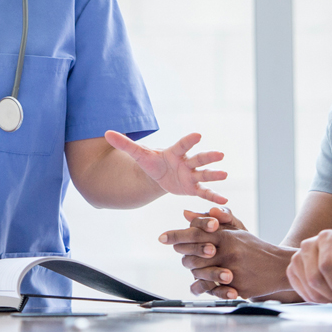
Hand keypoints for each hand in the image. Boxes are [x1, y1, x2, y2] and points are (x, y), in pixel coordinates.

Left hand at [104, 131, 226, 203]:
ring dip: (214, 175)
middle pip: (198, 159)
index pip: (182, 145)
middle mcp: (185, 162)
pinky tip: (225, 199)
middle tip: (220, 154)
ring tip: (225, 174)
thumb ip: (124, 144)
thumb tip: (106, 132)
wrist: (158, 175)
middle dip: (208, 157)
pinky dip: (214, 196)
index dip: (189, 140)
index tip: (198, 135)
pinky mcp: (192, 188)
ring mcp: (191, 175)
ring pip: (204, 175)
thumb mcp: (138, 155)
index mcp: (174, 152)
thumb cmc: (150, 162)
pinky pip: (204, 192)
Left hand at [159, 207, 293, 299]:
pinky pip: (213, 290)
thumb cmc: (254, 247)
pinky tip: (201, 285)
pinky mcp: (238, 288)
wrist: (279, 267)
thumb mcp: (236, 231)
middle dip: (184, 255)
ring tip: (194, 268)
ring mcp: (233, 272)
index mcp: (226, 236)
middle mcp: (228, 253)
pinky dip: (205, 288)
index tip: (161, 237)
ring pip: (200, 274)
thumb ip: (211, 222)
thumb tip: (186, 213)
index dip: (176, 235)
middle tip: (181, 254)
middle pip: (192, 256)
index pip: (195, 233)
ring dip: (194, 271)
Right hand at [286, 230, 331, 302]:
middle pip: (314, 277)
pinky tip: (327, 296)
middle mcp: (308, 244)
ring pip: (307, 286)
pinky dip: (315, 298)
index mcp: (328, 238)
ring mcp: (297, 257)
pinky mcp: (292, 269)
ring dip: (325, 298)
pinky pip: (301, 290)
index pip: (326, 265)